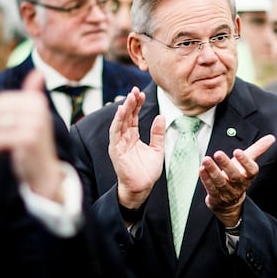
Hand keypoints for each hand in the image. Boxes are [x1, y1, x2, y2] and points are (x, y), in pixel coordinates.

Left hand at [0, 70, 65, 201]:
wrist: (45, 170)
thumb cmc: (35, 141)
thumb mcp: (35, 115)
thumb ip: (33, 94)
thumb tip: (39, 72)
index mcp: (36, 101)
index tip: (13, 127)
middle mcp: (37, 109)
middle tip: (13, 138)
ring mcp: (34, 124)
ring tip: (15, 145)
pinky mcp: (28, 139)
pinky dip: (0, 149)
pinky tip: (13, 153)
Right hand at [108, 87, 165, 208]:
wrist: (142, 187)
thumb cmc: (147, 171)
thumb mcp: (157, 149)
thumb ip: (158, 133)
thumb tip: (161, 117)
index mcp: (132, 136)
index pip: (133, 116)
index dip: (136, 105)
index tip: (141, 94)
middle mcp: (124, 138)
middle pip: (126, 116)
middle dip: (130, 102)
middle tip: (135, 90)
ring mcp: (118, 144)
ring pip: (119, 122)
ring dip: (124, 109)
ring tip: (130, 98)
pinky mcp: (115, 150)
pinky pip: (115, 133)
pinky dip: (117, 122)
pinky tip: (121, 112)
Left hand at [199, 135, 275, 226]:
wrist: (230, 203)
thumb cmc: (238, 176)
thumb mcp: (248, 163)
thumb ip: (258, 150)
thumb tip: (272, 138)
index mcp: (248, 177)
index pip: (251, 171)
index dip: (245, 162)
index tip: (237, 151)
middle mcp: (239, 185)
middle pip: (234, 176)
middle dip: (226, 165)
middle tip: (218, 153)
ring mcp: (227, 193)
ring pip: (220, 182)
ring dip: (213, 170)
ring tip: (206, 159)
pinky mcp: (216, 197)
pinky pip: (211, 188)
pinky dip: (206, 179)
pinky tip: (202, 169)